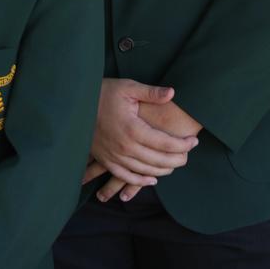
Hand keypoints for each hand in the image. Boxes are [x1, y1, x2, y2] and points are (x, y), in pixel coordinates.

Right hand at [82, 79, 198, 199]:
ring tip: (175, 164)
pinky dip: (140, 180)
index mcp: (132, 128)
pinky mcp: (105, 160)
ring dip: (163, 170)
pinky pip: (125, 176)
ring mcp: (114, 156)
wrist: (75, 104)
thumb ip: (151, 93)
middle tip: (188, 154)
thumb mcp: (128, 87)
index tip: (194, 141)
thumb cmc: (103, 92)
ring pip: (144, 170)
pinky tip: (152, 179)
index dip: (183, 144)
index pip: (165, 143)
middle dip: (177, 159)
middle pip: (158, 160)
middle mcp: (124, 146)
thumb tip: (173, 93)